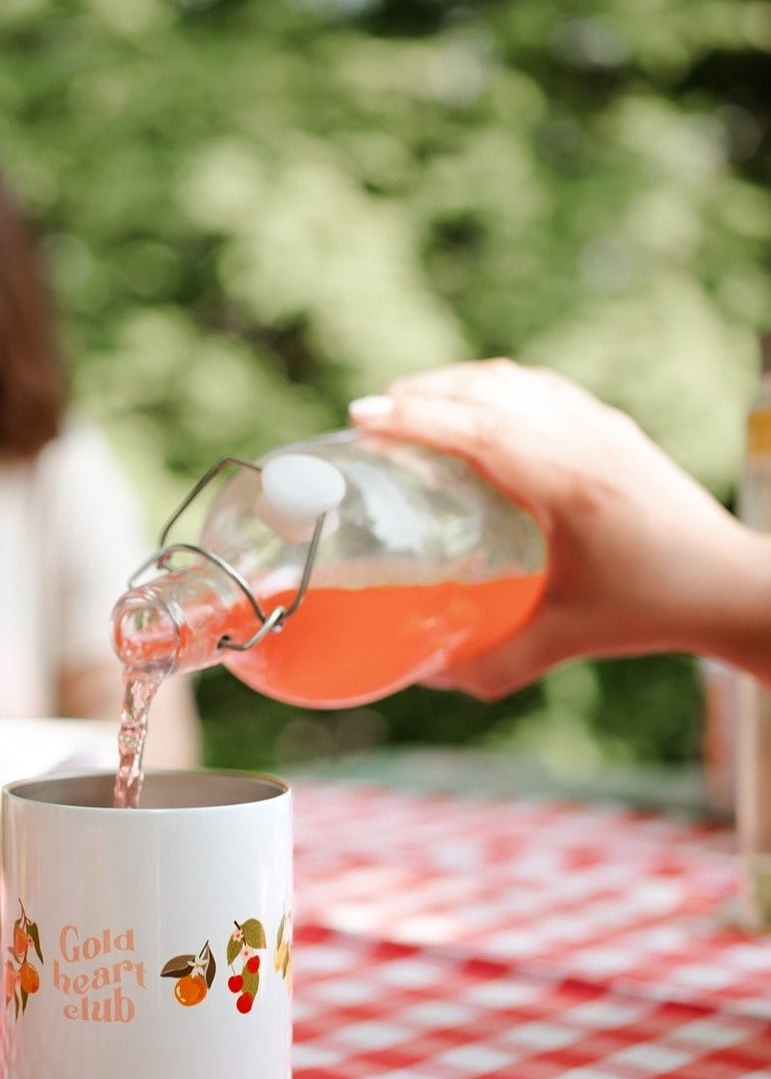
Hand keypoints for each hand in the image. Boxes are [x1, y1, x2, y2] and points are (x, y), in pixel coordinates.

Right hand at [350, 360, 770, 695]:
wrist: (734, 586)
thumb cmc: (654, 609)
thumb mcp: (567, 639)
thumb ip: (494, 663)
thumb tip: (430, 677)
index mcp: (570, 486)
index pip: (480, 430)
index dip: (416, 418)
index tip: (364, 416)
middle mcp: (586, 442)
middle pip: (489, 392)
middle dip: (422, 393)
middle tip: (370, 413)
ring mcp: (603, 429)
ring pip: (516, 381)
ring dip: (456, 384)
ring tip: (410, 404)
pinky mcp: (614, 429)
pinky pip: (542, 389)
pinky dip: (494, 388)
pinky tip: (473, 408)